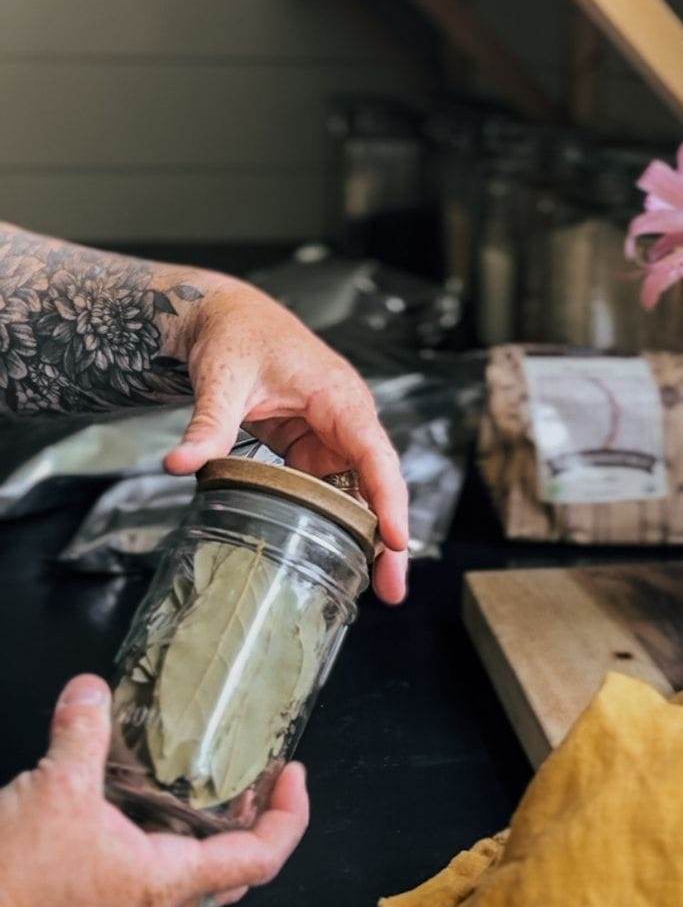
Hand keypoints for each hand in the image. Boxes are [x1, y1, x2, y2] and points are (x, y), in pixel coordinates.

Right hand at [0, 675, 308, 906]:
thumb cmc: (17, 882)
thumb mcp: (55, 789)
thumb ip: (82, 731)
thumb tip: (91, 688)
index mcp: (166, 879)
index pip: (259, 858)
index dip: (290, 816)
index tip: (295, 774)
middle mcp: (157, 899)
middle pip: (238, 870)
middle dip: (262, 822)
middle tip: (264, 777)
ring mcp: (130, 904)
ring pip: (200, 872)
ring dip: (220, 829)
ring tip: (220, 779)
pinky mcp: (103, 898)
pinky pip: (159, 866)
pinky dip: (173, 832)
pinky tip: (150, 798)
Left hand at [163, 277, 408, 603]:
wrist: (225, 317)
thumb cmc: (235, 336)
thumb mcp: (222, 380)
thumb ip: (208, 425)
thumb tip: (176, 465)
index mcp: (339, 397)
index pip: (375, 453)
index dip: (389, 499)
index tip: (398, 541)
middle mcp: (347, 417)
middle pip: (377, 481)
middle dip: (388, 534)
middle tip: (391, 590)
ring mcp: (333, 434)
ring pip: (360, 490)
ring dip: (368, 534)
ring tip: (376, 587)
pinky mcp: (314, 445)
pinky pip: (334, 486)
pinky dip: (341, 519)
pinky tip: (342, 555)